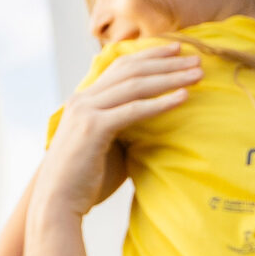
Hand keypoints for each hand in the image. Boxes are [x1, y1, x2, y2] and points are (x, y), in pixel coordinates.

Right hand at [38, 45, 203, 219]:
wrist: (56, 204)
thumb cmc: (84, 183)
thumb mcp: (106, 147)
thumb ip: (125, 129)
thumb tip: (154, 124)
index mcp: (83, 100)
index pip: (120, 67)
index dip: (149, 56)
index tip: (176, 51)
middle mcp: (82, 100)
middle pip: (130, 70)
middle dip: (166, 62)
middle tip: (196, 58)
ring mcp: (86, 111)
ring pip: (135, 85)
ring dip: (170, 77)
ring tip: (198, 74)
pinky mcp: (93, 128)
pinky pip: (133, 110)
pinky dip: (160, 102)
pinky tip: (183, 97)